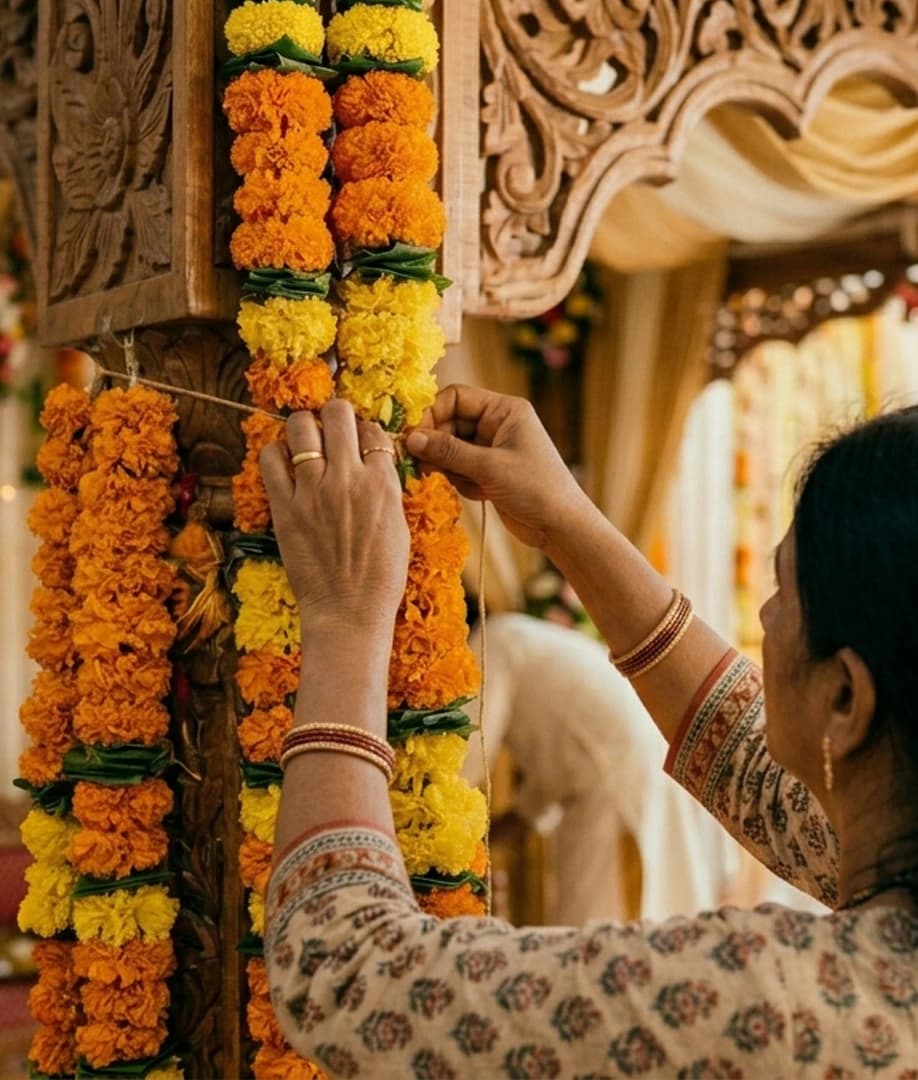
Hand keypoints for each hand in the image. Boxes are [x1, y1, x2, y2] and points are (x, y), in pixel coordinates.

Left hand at [260, 400, 409, 632]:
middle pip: (337, 413)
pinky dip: (276, 454)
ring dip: (304, 427)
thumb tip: (374, 463)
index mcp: (382, 483)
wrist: (349, 612)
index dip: (364, 431)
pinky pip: (271, 459)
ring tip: (305, 442)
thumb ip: (386, 489)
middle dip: (334, 416)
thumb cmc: (380, 578)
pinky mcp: (285, 507)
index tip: (357, 442)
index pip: (372, 431)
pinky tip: (284, 465)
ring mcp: (313, 490)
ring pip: (300, 426)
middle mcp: (348, 478)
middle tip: (331, 431)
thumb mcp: (398, 526)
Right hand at [403, 385, 586, 547]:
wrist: (560, 526)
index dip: (432, 414)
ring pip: (451, 448)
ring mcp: (492, 448)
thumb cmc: (534, 488)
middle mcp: (497, 424)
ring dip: (449, 466)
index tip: (414, 437)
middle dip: (437, 445)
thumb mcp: (489, 467)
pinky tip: (480, 494)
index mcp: (504, 410)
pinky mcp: (488, 471)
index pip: (456, 397)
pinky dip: (461, 481)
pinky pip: (459, 468)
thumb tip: (410, 438)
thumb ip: (448, 451)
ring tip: (465, 483)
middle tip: (423, 465)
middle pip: (450, 423)